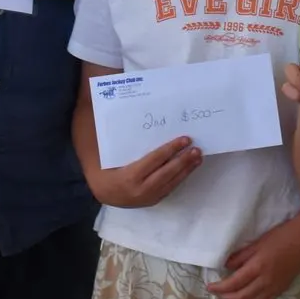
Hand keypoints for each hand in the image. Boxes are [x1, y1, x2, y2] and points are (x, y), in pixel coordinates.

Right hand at [87, 136, 201, 207]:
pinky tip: (189, 167)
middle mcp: (139, 190)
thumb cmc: (104, 164)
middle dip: (183, 160)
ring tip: (198, 156)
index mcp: (128, 177)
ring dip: (187, 169)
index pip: (154, 160)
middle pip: (166, 173)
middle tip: (196, 148)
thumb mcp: (107, 149)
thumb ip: (111, 129)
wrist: (101, 191)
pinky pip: (169, 188)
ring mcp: (147, 198)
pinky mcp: (152, 201)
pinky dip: (181, 177)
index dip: (171, 149)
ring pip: (171, 182)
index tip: (185, 139)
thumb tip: (103, 98)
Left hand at [206, 216, 299, 298]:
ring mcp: (274, 287)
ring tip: (228, 297)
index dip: (220, 287)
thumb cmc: (280, 237)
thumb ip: (240, 256)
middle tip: (217, 292)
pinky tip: (247, 298)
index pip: (234, 283)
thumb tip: (225, 266)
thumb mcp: (257, 243)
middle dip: (226, 296)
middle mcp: (265, 281)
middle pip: (241, 296)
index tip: (210, 286)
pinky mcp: (281, 289)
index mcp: (257, 267)